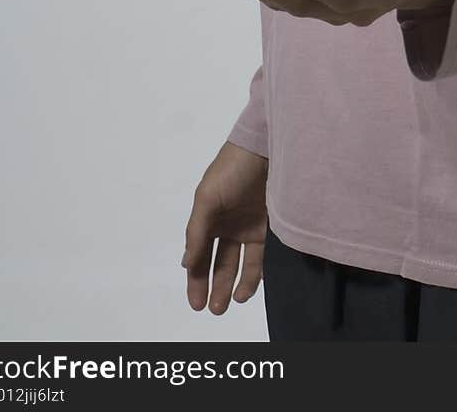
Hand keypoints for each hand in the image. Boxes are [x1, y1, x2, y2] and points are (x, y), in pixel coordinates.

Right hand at [181, 141, 268, 314]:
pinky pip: (262, 255)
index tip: (196, 303)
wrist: (269, 146)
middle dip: (215, 286)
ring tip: (231, 302)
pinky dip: (256, 272)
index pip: (199, 254)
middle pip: (219, 262)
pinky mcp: (270, 225)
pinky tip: (249, 286)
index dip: (196, 279)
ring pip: (240, 262)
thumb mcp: (207, 197)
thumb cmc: (232, 168)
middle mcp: (228, 223)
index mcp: (208, 216)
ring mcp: (249, 224)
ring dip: (235, 284)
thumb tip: (186, 263)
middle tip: (214, 310)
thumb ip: (197, 231)